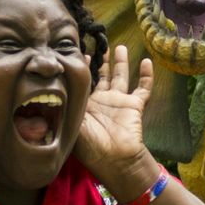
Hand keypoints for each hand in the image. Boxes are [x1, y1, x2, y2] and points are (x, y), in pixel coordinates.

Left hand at [74, 46, 154, 187]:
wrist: (114, 159)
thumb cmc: (89, 144)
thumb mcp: (71, 121)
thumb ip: (67, 102)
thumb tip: (57, 83)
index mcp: (84, 104)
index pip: (82, 81)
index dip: (81, 67)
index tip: (77, 50)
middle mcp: (101, 100)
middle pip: (102, 75)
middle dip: (100, 61)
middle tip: (99, 45)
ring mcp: (118, 102)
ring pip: (121, 76)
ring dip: (120, 62)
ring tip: (119, 47)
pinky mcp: (134, 105)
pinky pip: (143, 88)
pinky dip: (146, 76)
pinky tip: (146, 61)